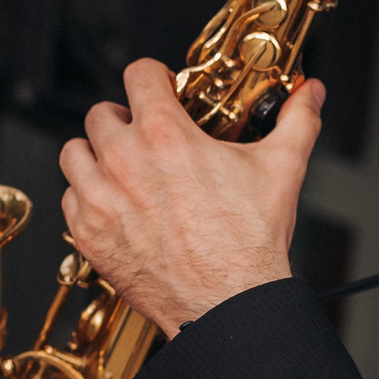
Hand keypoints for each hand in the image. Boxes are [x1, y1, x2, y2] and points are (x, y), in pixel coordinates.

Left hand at [58, 60, 322, 337]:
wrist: (228, 305)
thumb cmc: (250, 243)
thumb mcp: (282, 169)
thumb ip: (297, 120)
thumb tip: (309, 93)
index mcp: (165, 135)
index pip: (137, 73)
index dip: (154, 77)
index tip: (162, 91)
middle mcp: (124, 161)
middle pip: (100, 113)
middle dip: (124, 118)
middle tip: (144, 135)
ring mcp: (100, 199)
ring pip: (74, 152)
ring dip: (95, 154)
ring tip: (120, 166)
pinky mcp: (88, 235)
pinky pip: (69, 198)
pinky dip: (86, 197)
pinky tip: (114, 203)